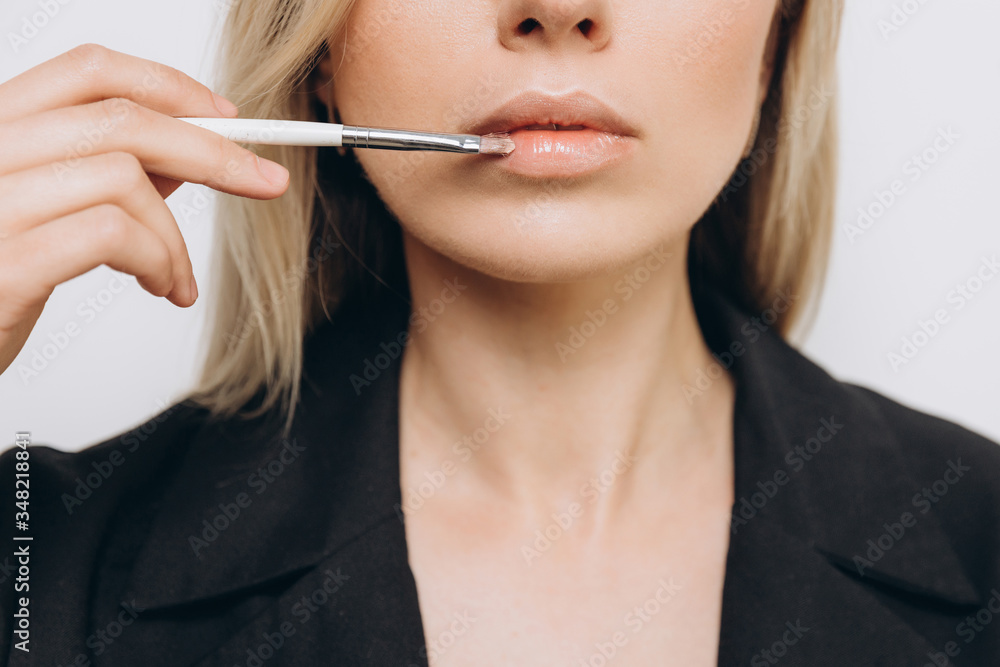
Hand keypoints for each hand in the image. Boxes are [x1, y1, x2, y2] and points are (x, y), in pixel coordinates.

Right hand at [0, 44, 289, 375]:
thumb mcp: (45, 217)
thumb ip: (102, 177)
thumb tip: (183, 157)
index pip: (88, 70)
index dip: (170, 87)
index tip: (227, 119)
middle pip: (121, 118)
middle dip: (212, 152)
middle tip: (263, 182)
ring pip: (124, 177)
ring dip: (175, 235)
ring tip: (175, 276)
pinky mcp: (1, 264)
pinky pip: (110, 233)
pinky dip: (159, 259)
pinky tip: (161, 288)